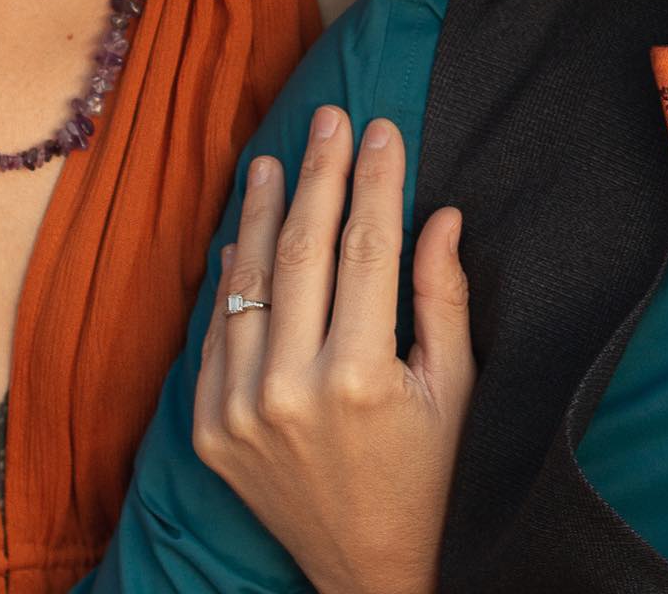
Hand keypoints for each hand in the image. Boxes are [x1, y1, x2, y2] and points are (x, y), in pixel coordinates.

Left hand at [192, 106, 473, 593]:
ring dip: (262, 214)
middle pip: (303, 250)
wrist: (372, 576)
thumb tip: (440, 213)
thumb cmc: (433, 481)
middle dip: (319, 174)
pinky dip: (231, 281)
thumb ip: (444, 300)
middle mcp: (289, 389)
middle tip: (329, 119)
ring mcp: (239, 411)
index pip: (366, 248)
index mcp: (360, 378)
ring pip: (249, 283)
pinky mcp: (211, 429)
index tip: (382, 129)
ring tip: (272, 160)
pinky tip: (243, 237)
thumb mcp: (457, 394)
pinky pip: (217, 333)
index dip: (376, 181)